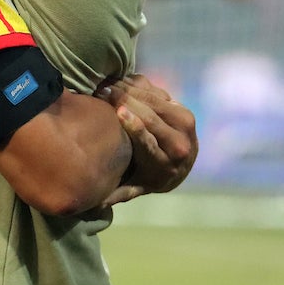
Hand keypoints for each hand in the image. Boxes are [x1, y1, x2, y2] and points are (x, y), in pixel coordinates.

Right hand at [94, 73, 197, 204]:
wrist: (183, 165)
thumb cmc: (150, 174)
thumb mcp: (137, 186)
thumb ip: (119, 192)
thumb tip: (98, 202)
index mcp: (165, 165)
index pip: (150, 142)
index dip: (135, 126)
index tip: (120, 112)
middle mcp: (180, 145)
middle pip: (151, 117)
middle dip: (126, 101)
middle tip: (102, 92)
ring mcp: (186, 125)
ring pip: (155, 101)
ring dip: (131, 90)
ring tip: (109, 85)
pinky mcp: (185, 110)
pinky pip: (161, 93)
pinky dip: (141, 87)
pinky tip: (123, 82)